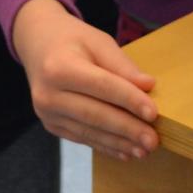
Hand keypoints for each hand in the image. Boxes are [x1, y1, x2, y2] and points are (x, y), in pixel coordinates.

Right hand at [12, 0, 158, 160]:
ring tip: (144, 150)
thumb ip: (122, 66)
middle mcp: (48, 93)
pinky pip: (83, 138)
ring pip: (89, 131)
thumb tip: (147, 86)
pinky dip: (106, 146)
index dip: (129, 100)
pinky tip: (126, 152)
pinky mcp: (51, 125)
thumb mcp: (99, 42)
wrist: (38, 45)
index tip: (153, 113)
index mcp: (59, 67)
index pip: (101, 86)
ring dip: (119, 143)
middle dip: (127, 129)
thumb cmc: (73, 41)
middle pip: (95, 114)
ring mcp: (47, 113)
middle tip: (153, 140)